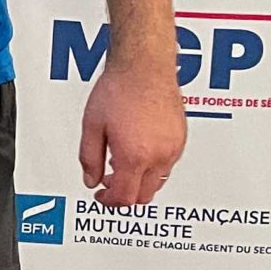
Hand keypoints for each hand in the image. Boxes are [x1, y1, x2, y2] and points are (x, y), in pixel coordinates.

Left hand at [79, 56, 187, 207]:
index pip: (125, 198)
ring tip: (120, 162)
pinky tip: (137, 150)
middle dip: (125, 194)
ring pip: (158, 181)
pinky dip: (152, 166)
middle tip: (108, 183)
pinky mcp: (181, 139)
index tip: (101, 196)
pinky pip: (167, 164)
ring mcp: (173, 148)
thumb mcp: (92, 126)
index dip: (110, 202)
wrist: (144, 67)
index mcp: (134, 156)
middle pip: (145, 195)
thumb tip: (91, 180)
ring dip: (139, 180)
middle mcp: (158, 155)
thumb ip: (89, 158)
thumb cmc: (119, 89)